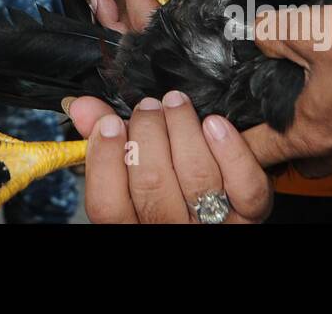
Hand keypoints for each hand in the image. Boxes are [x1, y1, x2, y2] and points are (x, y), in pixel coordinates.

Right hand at [68, 93, 273, 223]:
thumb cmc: (160, 193)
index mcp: (132, 224)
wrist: (210, 218)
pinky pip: (245, 188)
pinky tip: (214, 124)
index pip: (108, 206)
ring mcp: (211, 225)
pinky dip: (230, 151)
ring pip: (196, 178)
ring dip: (183, 130)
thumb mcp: (127, 176)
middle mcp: (169, 229)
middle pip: (152, 186)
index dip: (105, 160)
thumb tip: (81, 106)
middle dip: (147, 134)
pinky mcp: (249, 215)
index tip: (110, 123)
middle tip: (147, 107)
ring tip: (175, 103)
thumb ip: (102, 143)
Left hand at [243, 2, 331, 176]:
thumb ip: (275, 32)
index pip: (256, 152)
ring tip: (327, 94)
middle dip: (285, 138)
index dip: (233, 140)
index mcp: (310, 134)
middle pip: (299, 159)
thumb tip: (256, 33)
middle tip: (280, 106)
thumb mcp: (316, 27)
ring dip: (330, 131)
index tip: (223, 129)